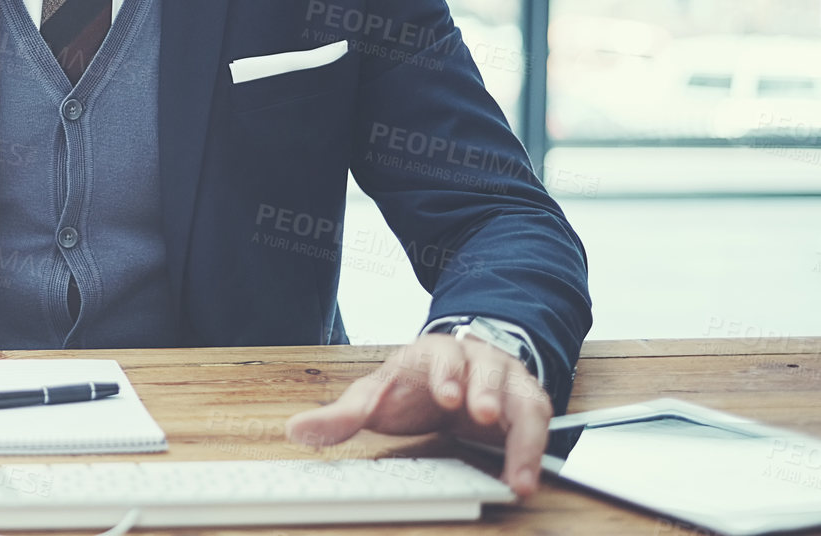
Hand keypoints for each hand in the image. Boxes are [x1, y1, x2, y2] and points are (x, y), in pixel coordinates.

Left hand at [284, 331, 551, 496]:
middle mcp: (475, 360)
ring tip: (517, 468)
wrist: (450, 380)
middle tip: (484, 414)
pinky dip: (534, 453)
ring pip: (521, 395)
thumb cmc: (410, 388)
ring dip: (521, 428)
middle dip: (486, 390)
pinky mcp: (527, 405)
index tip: (447, 396)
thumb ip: (341, 416)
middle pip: (486, 368)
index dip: (447, 374)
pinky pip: (538, 425)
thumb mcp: (374, 397)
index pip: (442, 355)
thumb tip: (296, 430)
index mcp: (433, 353)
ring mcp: (506, 380)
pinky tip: (524, 481)